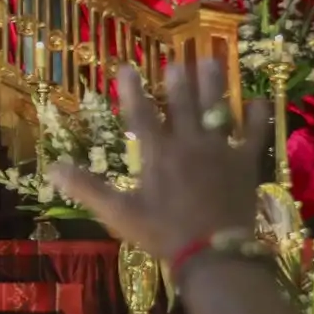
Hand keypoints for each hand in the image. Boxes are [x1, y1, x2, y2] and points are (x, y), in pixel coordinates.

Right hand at [50, 59, 267, 261]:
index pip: (141, 114)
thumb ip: (87, 188)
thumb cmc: (162, 233)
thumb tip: (52, 169)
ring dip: (214, 85)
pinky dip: (258, 118)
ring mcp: (220, 151)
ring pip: (217, 110)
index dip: (132, 90)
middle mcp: (188, 144)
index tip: (126, 67)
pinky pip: (254, 136)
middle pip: (183, 104)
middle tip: (178, 60)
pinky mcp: (245, 164)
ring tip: (212, 60)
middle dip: (179, 80)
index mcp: (158, 153)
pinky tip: (261, 101)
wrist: (212, 253)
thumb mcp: (118, 213)